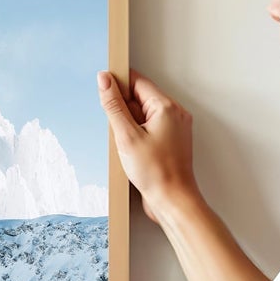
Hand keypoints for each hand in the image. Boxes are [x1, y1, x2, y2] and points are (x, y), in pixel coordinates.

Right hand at [96, 68, 200, 223]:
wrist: (172, 200)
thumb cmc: (155, 172)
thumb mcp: (126, 136)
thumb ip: (113, 105)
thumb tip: (104, 80)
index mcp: (166, 107)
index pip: (138, 82)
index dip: (119, 84)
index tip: (104, 90)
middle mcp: (175, 114)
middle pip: (141, 98)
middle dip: (124, 111)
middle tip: (119, 132)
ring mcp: (175, 128)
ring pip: (144, 115)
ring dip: (130, 125)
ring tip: (128, 146)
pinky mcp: (171, 141)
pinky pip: (150, 128)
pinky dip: (137, 135)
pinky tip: (133, 152)